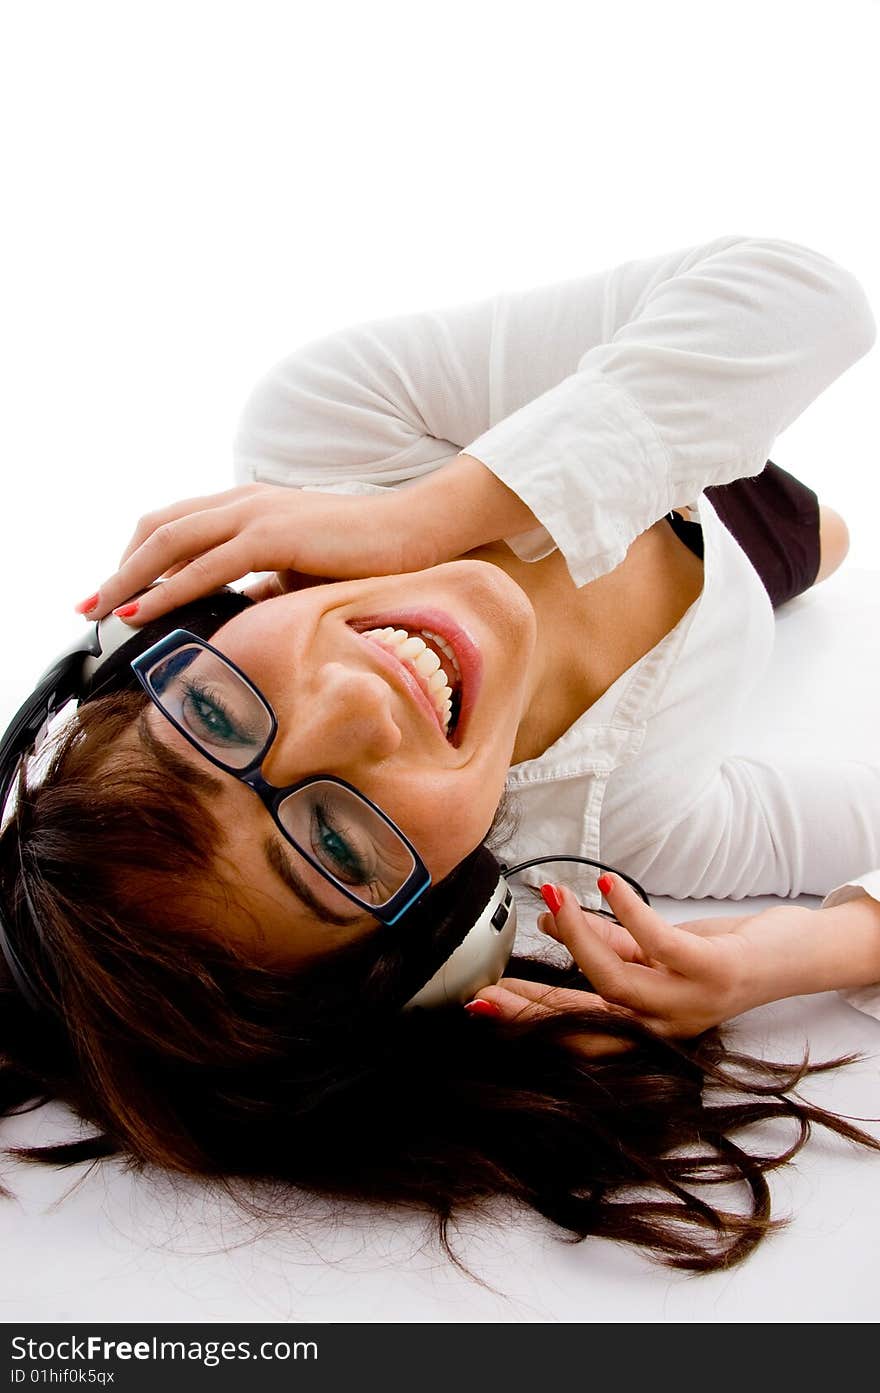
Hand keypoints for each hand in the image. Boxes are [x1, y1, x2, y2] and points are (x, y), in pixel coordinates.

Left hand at [75, 482, 435, 626]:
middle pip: (157, 527)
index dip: (137, 555)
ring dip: (128, 578)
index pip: (174, 524)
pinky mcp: (273, 534)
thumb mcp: (300, 569)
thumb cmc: (365, 552)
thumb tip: (238, 611)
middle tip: (89, 605)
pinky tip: (145, 610)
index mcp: (246, 505)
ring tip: (101, 610)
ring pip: (169, 542)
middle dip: (117, 567)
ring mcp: (255, 513)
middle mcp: (242, 500)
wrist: (416, 530)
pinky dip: (167, 589)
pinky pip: (205, 565)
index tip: (115, 591)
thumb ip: (264, 584)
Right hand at [474, 877, 798, 1048]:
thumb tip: (552, 921)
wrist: (794, 957)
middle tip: (488, 984)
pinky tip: (607, 885)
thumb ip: (607, 942)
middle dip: (531, 1001)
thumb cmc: (720, 955)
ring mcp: (687, 1003)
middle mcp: (663, 1026)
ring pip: (615, 981)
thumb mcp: (655, 953)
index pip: (575, 1028)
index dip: (528, 1019)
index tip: (483, 1002)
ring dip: (578, 938)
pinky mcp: (711, 971)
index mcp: (645, 1026)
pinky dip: (628, 913)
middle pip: (584, 1016)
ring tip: (554, 899)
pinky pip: (658, 944)